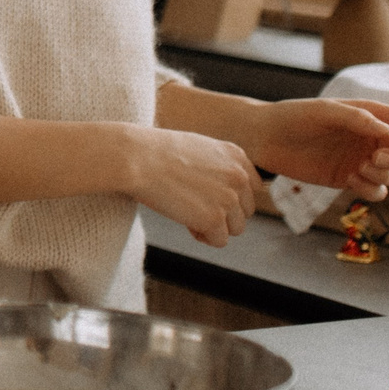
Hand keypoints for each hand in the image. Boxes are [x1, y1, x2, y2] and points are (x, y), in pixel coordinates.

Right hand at [121, 125, 259, 246]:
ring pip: (236, 229)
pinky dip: (203, 237)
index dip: (231, 198)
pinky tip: (185, 223)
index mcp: (236, 155)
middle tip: (194, 207)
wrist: (136, 158)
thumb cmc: (155, 152)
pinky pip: (219, 241)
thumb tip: (225, 193)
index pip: (252, 188)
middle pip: (245, 211)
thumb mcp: (197, 148)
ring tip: (188, 215)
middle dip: (223, 214)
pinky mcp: (214, 218)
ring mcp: (228, 198)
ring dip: (214, 227)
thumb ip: (219, 167)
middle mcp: (239, 176)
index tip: (209, 197)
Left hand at [245, 97, 388, 200]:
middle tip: (374, 160)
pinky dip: (371, 190)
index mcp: (368, 116)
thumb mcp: (325, 111)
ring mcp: (360, 161)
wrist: (264, 138)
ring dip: (385, 176)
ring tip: (359, 169)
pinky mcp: (348, 179)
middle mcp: (369, 139)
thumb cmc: (294, 116)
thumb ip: (358, 119)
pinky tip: (351, 181)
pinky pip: (375, 191)